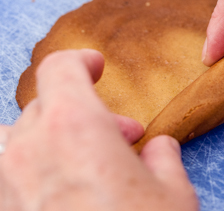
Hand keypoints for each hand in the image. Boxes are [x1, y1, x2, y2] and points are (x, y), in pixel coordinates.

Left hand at [0, 50, 197, 209]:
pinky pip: (9, 179)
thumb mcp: (173, 196)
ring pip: (14, 142)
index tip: (97, 65)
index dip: (80, 60)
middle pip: (41, 107)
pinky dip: (34, 174)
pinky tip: (70, 197)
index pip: (60, 69)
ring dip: (48, 140)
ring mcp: (5, 189)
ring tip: (85, 161)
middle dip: (83, 114)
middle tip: (123, 136)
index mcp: (74, 128)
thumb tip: (158, 148)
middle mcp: (26, 152)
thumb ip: (164, 159)